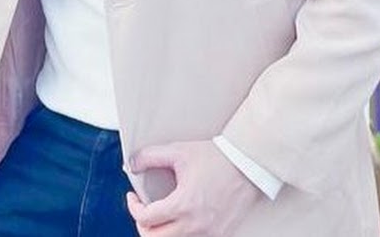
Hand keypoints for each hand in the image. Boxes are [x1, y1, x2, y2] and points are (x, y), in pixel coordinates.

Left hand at [126, 140, 261, 235]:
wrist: (247, 165)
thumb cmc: (215, 158)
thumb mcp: (178, 151)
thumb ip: (150, 156)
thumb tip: (132, 164)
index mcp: (183, 205)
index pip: (146, 219)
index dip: (133, 208)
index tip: (133, 198)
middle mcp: (195, 225)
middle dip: (143, 226)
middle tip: (143, 211)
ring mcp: (209, 234)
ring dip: (161, 233)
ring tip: (160, 216)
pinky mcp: (220, 236)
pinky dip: (181, 234)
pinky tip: (180, 220)